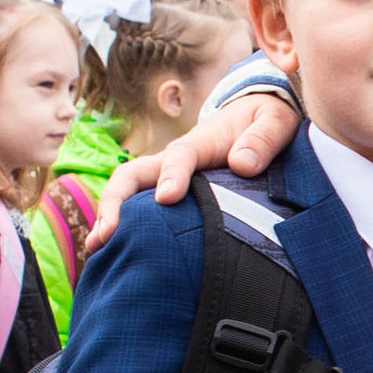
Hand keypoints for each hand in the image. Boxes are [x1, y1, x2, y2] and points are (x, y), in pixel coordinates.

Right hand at [88, 86, 300, 248]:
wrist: (258, 118)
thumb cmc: (267, 120)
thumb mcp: (276, 121)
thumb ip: (262, 140)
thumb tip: (241, 165)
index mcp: (201, 143)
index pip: (180, 157)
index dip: (173, 175)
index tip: (168, 198)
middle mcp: (175, 161)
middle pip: (133, 175)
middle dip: (115, 202)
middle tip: (106, 235)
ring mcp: (168, 177)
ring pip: (129, 193)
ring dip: (109, 218)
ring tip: (96, 250)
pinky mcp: (171, 193)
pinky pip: (141, 209)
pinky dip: (125, 228)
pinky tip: (114, 254)